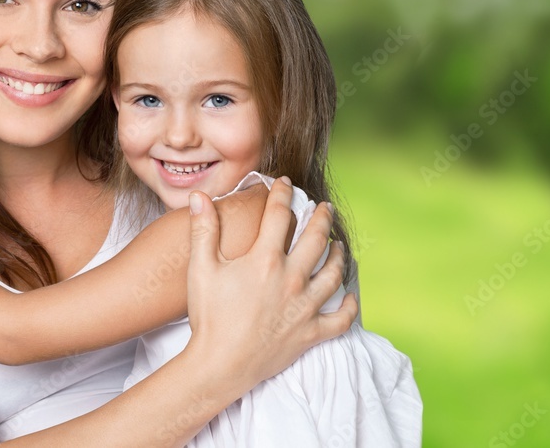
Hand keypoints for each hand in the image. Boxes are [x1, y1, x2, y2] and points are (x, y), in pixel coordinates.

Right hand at [185, 177, 357, 394]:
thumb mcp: (202, 269)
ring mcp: (305, 307)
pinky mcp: (311, 333)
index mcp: (265, 260)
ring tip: (338, 245)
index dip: (282, 194)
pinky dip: (349, 306)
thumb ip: (203, 229)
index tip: (284, 183)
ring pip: (334, 273)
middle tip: (325, 208)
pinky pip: (341, 319)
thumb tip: (200, 197)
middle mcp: (292, 279)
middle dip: (322, 218)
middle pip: (316, 239)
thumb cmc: (208, 317)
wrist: (218, 365)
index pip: (279, 215)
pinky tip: (349, 296)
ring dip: (339, 255)